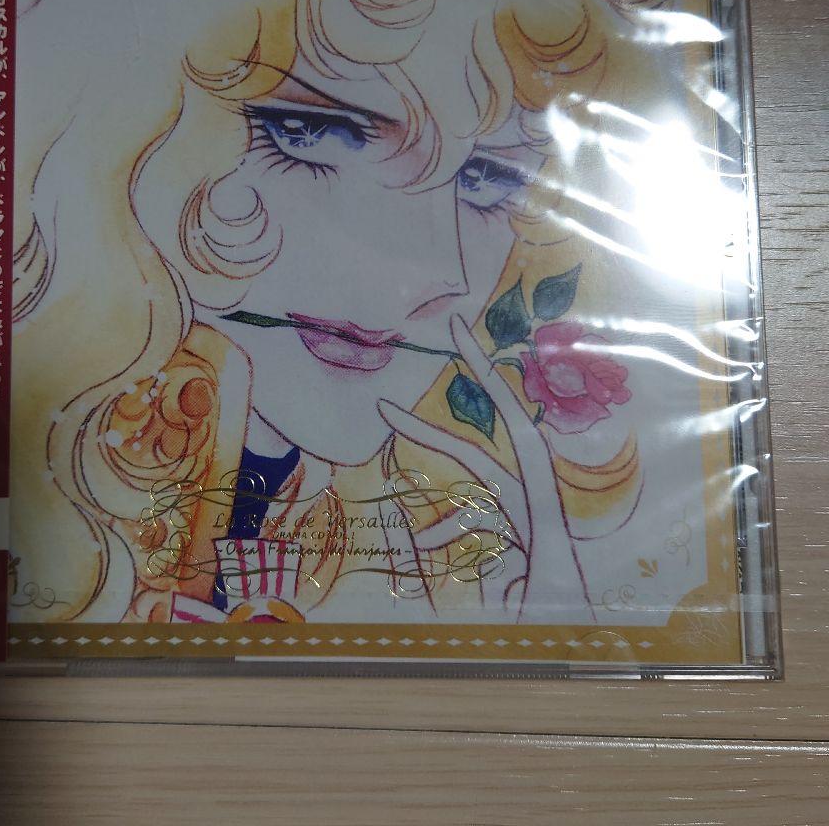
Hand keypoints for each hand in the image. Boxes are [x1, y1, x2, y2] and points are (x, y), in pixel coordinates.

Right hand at [378, 314, 592, 622]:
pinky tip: (436, 566)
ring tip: (414, 548)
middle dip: (432, 431)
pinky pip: (477, 529)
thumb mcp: (542, 622)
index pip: (516, 430)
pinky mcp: (521, 542)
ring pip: (470, 503)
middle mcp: (534, 508)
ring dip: (439, 522)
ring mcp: (525, 523)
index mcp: (545, 512)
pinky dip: (453, 543)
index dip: (490, 379)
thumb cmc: (574, 638)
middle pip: (477, 456)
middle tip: (386, 402)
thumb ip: (509, 595)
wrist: (606, 655)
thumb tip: (495, 581)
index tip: (459, 336)